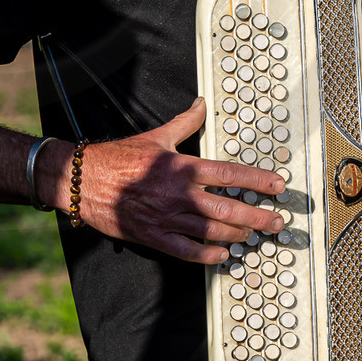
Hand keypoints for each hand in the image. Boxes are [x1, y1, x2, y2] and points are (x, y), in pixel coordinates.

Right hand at [73, 99, 285, 263]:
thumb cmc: (119, 158)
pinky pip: (187, 251)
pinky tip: (222, 255)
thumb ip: (185, 123)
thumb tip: (202, 105)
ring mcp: (168, 217)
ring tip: (252, 236)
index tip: (277, 186)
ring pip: (213, 232)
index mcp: (182, 167)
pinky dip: (207, 255)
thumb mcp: (156, 136)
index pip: (230, 175)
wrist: (84, 180)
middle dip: (258, 217)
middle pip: (229, 208)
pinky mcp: (154, 236)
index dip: (257, 181)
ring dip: (237, 235)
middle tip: (277, 222)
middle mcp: (179, 194)